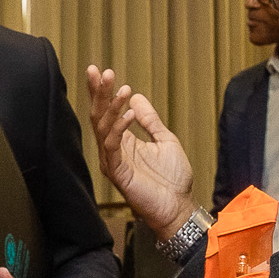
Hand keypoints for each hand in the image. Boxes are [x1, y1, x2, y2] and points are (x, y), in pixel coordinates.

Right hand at [86, 65, 195, 239]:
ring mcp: (113, 161)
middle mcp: (113, 149)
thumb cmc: (173, 179)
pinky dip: (119, 128)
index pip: (106, 112)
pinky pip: (112, 146)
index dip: (101, 92)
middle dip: (99, 93)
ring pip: (103, 128)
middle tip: (100, 72)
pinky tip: (128, 113)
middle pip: (99, 116)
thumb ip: (150, 120)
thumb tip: (137, 97)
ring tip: (122, 88)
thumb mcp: (164, 139)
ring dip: (111, 106)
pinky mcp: (117, 173)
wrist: (179, 206)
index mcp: (122, 141)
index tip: (99, 71)